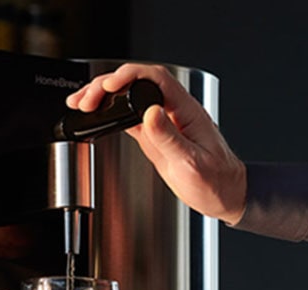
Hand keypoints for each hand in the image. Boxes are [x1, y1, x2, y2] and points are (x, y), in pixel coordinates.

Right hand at [67, 64, 246, 224]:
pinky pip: (129, 116)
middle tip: (86, 100)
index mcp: (187, 111)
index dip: (129, 76)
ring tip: (81, 103)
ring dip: (104, 97)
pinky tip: (94, 115)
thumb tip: (150, 114)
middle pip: (137, 83)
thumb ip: (170, 138)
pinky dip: (109, 113)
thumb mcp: (193, 163)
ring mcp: (162, 122)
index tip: (109, 85)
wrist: (226, 195)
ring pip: (129, 98)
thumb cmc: (217, 181)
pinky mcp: (155, 135)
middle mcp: (173, 111)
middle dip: (107, 85)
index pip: (156, 79)